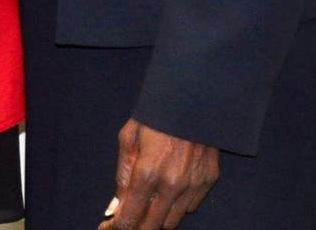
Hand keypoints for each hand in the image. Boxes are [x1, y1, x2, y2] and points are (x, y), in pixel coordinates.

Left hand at [99, 119, 218, 229]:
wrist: (193, 99)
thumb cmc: (154, 115)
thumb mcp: (128, 137)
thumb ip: (122, 174)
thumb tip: (116, 204)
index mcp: (148, 172)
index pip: (131, 215)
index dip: (118, 227)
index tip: (107, 229)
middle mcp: (172, 185)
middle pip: (153, 226)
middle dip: (137, 228)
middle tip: (126, 222)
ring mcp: (193, 186)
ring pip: (172, 221)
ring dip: (157, 218)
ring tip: (146, 205)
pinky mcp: (208, 182)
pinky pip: (190, 207)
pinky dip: (177, 205)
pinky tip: (169, 191)